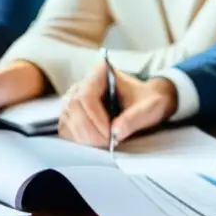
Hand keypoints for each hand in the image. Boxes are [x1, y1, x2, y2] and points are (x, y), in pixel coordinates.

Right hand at [57, 63, 176, 146]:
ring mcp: (73, 99)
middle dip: (91, 131)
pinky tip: (96, 142)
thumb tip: (116, 131)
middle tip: (109, 142)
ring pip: (68, 120)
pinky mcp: (70, 115)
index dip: (95, 117)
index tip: (110, 133)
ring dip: (86, 137)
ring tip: (106, 142)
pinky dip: (80, 140)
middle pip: (74, 109)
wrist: (144, 103)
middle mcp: (83, 84)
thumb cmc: (146, 101)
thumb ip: (135, 117)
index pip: (87, 95)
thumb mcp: (149, 107)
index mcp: (101, 73)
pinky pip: (66, 130)